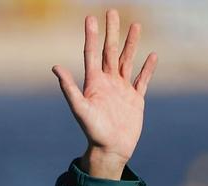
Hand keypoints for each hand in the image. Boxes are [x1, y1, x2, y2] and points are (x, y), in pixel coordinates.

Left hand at [52, 8, 157, 178]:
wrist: (110, 150)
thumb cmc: (93, 132)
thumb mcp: (80, 109)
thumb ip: (69, 88)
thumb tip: (55, 67)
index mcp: (94, 83)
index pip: (92, 54)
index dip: (91, 36)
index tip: (91, 18)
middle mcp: (108, 83)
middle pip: (110, 52)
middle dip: (112, 32)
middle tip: (113, 12)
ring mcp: (122, 90)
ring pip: (127, 61)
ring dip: (131, 44)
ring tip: (135, 25)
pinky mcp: (135, 100)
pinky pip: (142, 80)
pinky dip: (148, 68)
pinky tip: (152, 55)